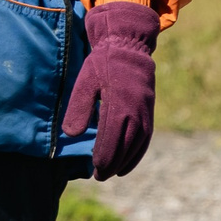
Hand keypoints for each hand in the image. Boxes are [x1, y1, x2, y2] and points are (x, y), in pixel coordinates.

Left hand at [64, 0, 157, 179]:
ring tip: (112, 173)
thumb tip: (71, 134)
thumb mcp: (85, 81)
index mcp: (118, 104)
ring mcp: (145, 111)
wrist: (128, 44)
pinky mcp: (149, 110)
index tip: (94, 170)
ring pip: (137, 144)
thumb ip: (79, 107)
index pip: (110, 139)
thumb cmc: (102, 63)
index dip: (102, 157)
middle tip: (100, 176)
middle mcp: (135, 111)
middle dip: (112, 163)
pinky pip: (146, 137)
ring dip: (126, 162)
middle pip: (125, 146)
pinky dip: (138, 153)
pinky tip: (128, 163)